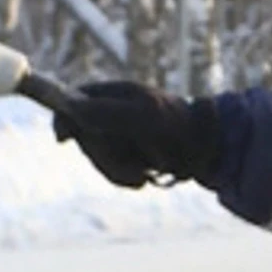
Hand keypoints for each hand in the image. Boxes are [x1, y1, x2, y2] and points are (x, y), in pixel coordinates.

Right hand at [53, 81, 218, 188]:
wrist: (208, 148)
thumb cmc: (177, 124)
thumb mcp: (142, 115)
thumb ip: (106, 111)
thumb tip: (70, 106)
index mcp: (110, 93)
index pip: (71, 102)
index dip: (63, 119)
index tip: (63, 139)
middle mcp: (109, 113)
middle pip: (81, 138)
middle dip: (103, 156)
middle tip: (129, 162)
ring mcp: (116, 135)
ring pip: (97, 159)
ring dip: (119, 170)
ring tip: (145, 170)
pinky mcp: (125, 155)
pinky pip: (112, 172)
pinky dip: (127, 177)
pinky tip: (146, 175)